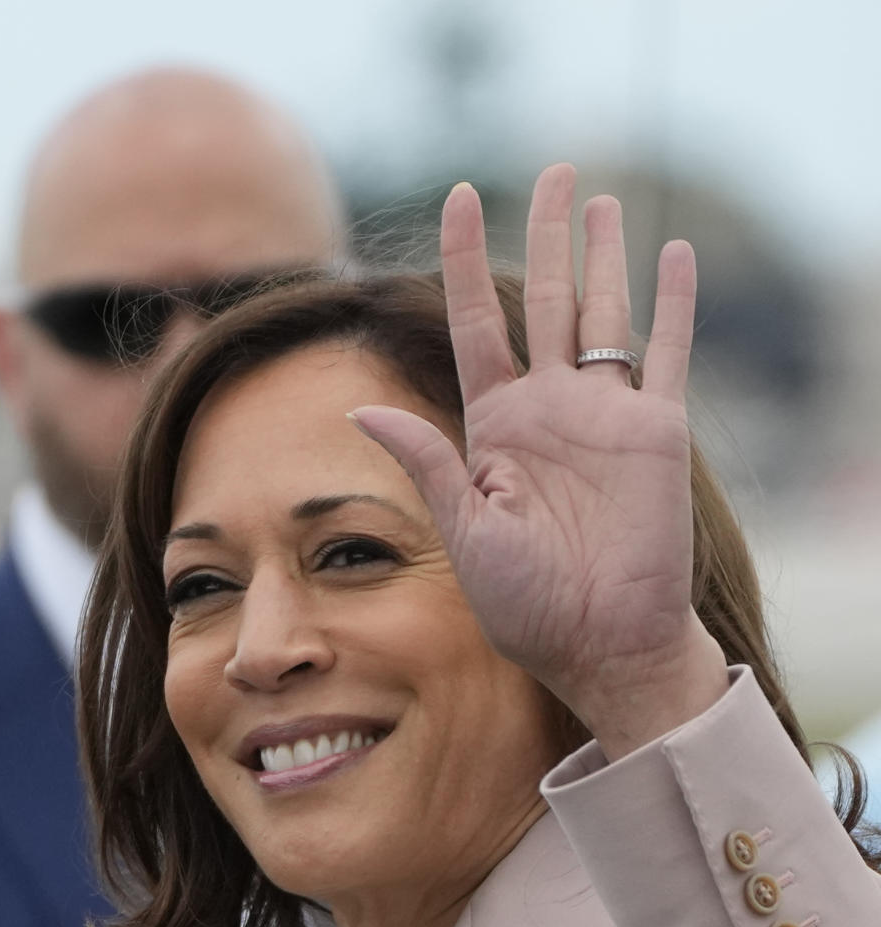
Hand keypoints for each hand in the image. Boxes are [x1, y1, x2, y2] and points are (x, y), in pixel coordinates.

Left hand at [351, 165, 727, 756]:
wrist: (600, 645)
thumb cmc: (528, 607)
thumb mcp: (465, 533)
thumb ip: (427, 464)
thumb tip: (362, 406)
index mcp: (496, 429)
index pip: (477, 323)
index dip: (465, 259)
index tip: (455, 196)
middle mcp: (550, 411)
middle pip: (544, 300)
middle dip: (547, 233)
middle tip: (554, 170)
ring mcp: (607, 417)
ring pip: (603, 313)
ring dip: (603, 254)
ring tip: (599, 198)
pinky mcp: (658, 433)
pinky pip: (668, 354)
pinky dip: (674, 304)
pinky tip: (673, 254)